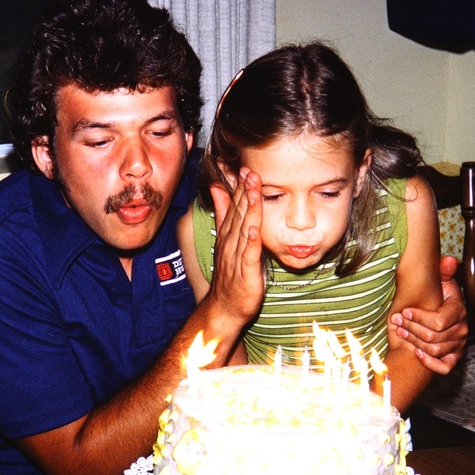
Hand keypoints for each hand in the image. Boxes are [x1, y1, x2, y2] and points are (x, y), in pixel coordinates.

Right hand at [205, 168, 264, 325]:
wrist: (223, 307)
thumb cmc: (229, 275)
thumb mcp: (225, 239)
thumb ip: (222, 213)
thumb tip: (218, 188)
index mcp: (228, 235)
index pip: (234, 206)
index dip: (239, 187)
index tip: (244, 166)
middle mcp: (231, 243)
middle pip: (239, 214)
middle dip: (244, 191)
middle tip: (249, 170)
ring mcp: (238, 257)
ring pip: (244, 229)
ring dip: (249, 210)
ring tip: (254, 191)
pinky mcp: (246, 272)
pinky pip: (249, 255)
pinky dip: (252, 242)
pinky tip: (255, 229)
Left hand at [389, 255, 467, 373]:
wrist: (437, 319)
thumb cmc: (437, 298)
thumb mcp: (441, 282)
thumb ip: (444, 271)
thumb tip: (448, 260)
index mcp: (459, 311)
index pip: (439, 321)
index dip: (419, 317)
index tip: (404, 311)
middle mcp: (462, 330)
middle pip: (434, 337)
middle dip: (411, 328)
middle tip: (396, 321)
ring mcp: (458, 345)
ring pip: (434, 350)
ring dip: (414, 342)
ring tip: (400, 331)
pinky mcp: (453, 358)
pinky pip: (444, 367)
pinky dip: (430, 362)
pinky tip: (416, 353)